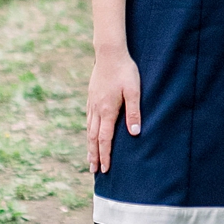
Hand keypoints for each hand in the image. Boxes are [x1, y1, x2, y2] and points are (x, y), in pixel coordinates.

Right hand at [87, 42, 141, 172]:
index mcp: (107, 110)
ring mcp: (92, 103)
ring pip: (89, 129)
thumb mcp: (133, 91)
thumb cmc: (125, 71)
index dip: (105, 155)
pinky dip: (89, 131)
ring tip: (90, 158)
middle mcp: (96, 109)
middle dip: (94, 155)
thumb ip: (134, 113)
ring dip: (90, 145)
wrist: (109, 53)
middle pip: (94, 138)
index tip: (104, 168)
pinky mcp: (91, 96)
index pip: (105, 139)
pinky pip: (88, 119)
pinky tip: (90, 134)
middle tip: (93, 170)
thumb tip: (135, 134)